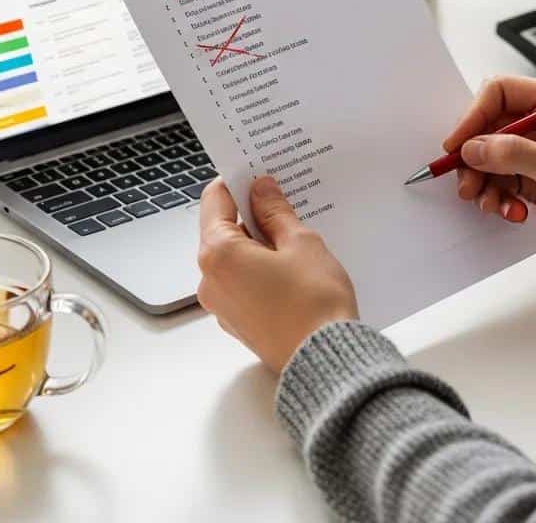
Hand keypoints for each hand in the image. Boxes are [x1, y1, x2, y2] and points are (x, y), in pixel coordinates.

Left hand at [197, 175, 358, 371]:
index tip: (257, 172)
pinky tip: (291, 265)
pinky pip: (242, 282)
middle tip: (283, 199)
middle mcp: (209, 281)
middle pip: (222, 229)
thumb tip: (261, 189)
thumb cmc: (314, 303)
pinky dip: (259, 268)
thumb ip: (275, 211)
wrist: (326, 363)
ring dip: (257, 242)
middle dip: (250, 213)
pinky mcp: (238, 322)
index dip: (237, 181)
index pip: (215, 200)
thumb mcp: (300, 242)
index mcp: (218, 254)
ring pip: (233, 257)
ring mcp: (221, 305)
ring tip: (294, 235)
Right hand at [443, 75, 535, 262]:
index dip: (474, 115)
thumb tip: (473, 148)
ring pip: (489, 158)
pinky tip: (515, 213)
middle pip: (488, 128)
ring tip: (490, 203)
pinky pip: (500, 183)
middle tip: (467, 183)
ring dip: (483, 182)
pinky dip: (498, 198)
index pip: (501, 93)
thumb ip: (516, 155)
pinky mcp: (534, 180)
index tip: (458, 144)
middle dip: (473, 156)